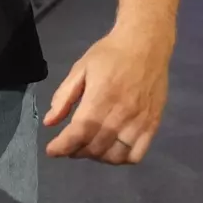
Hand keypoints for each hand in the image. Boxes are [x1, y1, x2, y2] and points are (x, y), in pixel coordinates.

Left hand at [44, 28, 169, 163]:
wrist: (146, 43)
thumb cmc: (111, 53)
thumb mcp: (81, 68)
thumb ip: (64, 96)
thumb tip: (50, 122)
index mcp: (101, 97)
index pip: (80, 131)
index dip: (63, 146)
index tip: (51, 150)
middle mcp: (121, 113)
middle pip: (96, 146)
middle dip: (76, 151)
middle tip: (69, 146)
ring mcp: (139, 121)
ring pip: (115, 155)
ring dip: (97, 157)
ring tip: (89, 147)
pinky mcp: (153, 124)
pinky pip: (136, 154)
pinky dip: (121, 159)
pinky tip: (111, 149)